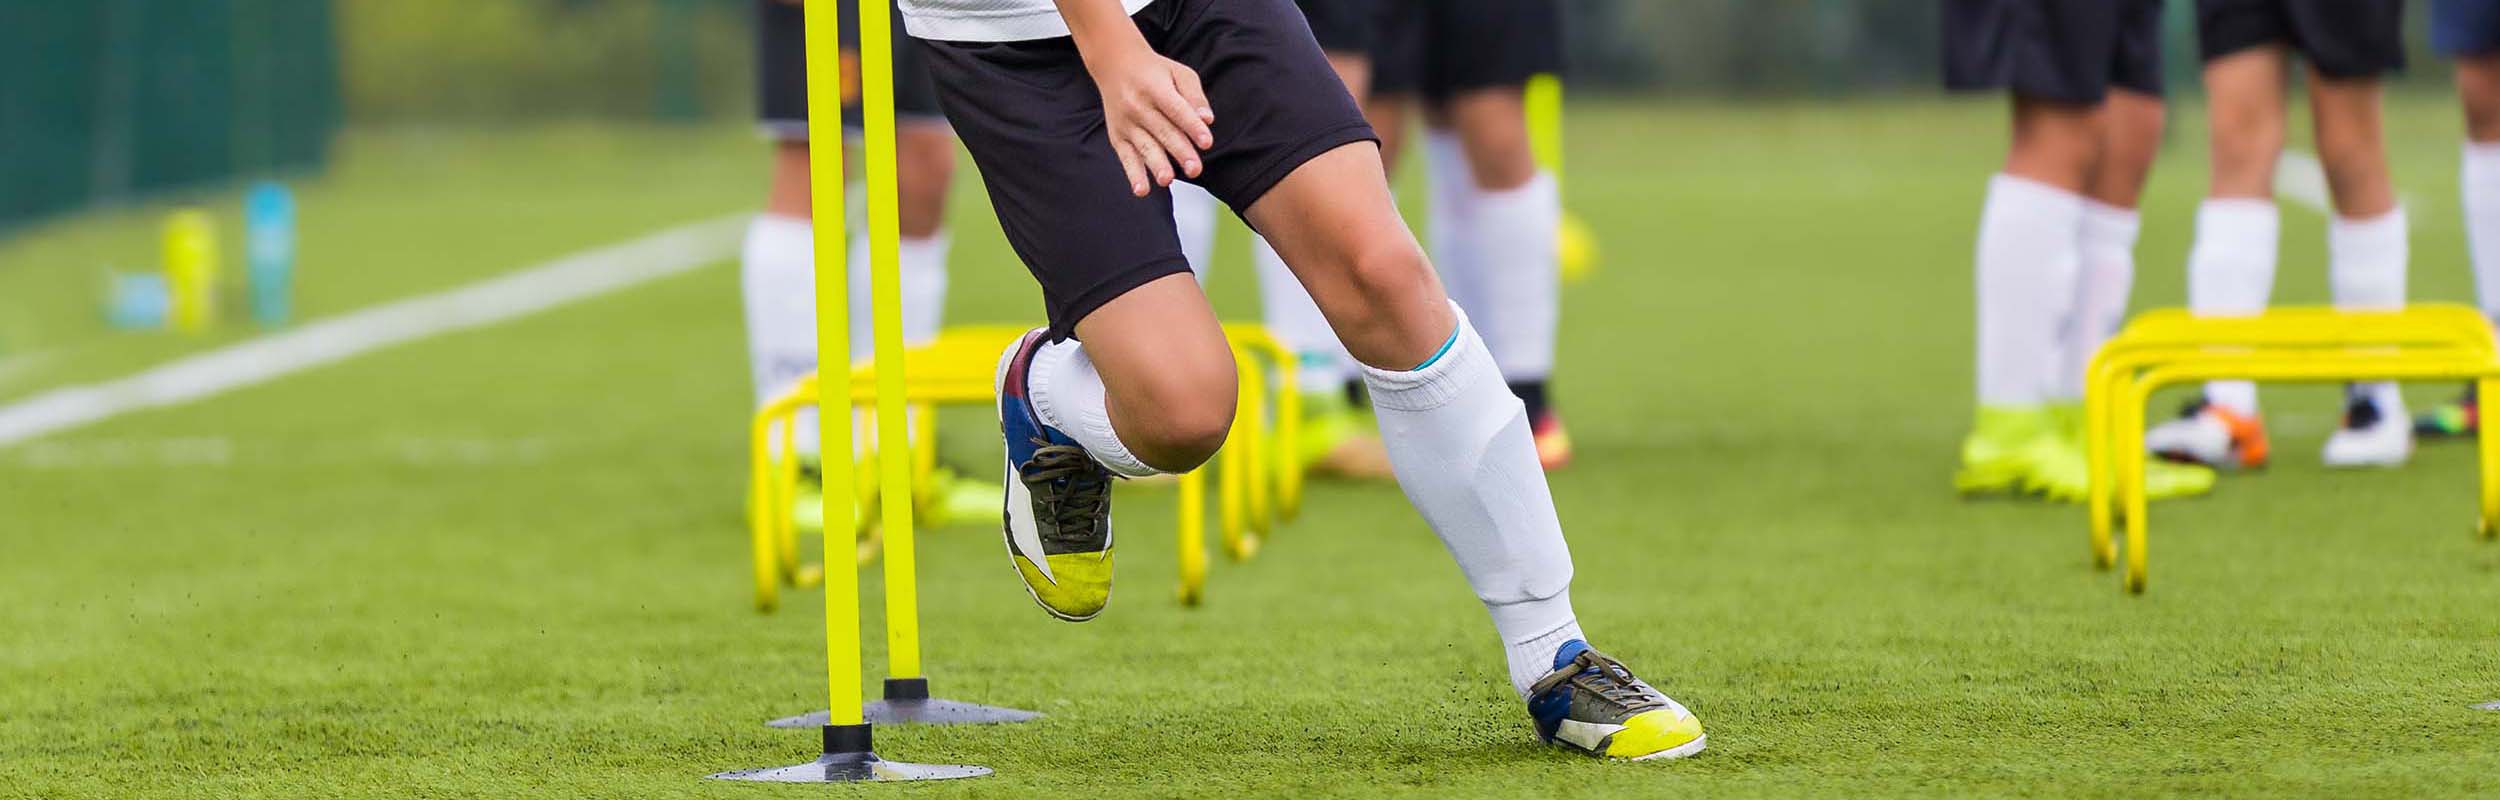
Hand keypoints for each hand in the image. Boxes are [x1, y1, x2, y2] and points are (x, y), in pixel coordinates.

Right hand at [1088, 49, 1215, 195]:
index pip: (1177, 110)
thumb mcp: (1179, 73)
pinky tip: (1142, 191)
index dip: (1192, 126)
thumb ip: (1194, 96)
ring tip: (1168, 180)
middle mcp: (1138, 106)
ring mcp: (1126, 123)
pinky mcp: (1117, 137)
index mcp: (1156, 88)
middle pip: (1163, 132)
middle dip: (1180, 152)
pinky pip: (1126, 157)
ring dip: (1156, 164)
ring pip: (1145, 146)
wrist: (1115, 64)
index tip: (1207, 142)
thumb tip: (1208, 120)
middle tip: (1195, 169)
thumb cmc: (1156, 72)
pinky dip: (1133, 174)